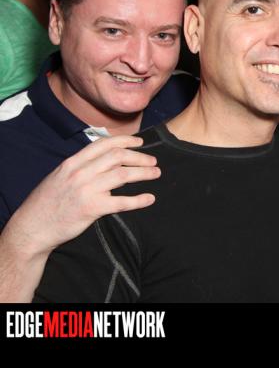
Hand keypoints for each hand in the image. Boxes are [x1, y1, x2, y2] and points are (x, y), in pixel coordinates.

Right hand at [8, 135, 159, 257]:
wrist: (32, 227)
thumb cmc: (49, 202)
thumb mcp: (61, 177)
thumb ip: (83, 168)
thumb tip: (111, 165)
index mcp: (72, 163)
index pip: (103, 144)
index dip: (125, 140)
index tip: (140, 142)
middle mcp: (80, 173)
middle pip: (118, 156)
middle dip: (139, 157)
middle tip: (153, 161)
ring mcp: (86, 190)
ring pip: (123, 175)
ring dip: (144, 173)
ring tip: (156, 173)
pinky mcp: (92, 208)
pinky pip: (121, 202)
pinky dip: (139, 200)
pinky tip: (149, 198)